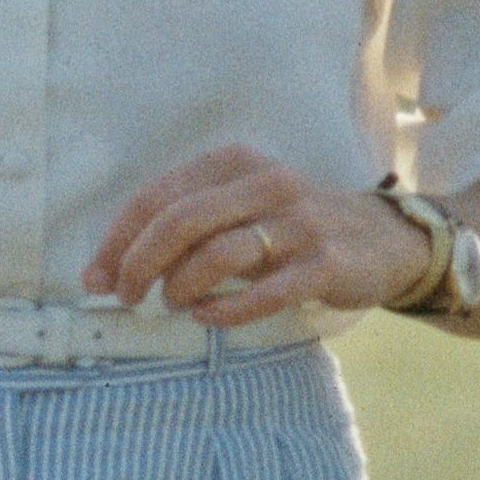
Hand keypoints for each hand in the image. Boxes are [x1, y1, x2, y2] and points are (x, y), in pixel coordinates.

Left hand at [85, 144, 435, 324]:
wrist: (382, 239)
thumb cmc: (289, 227)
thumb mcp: (239, 207)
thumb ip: (184, 227)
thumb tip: (110, 268)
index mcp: (235, 163)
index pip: (158, 196)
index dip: (119, 239)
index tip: (96, 278)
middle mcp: (267, 183)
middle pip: (182, 220)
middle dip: (140, 263)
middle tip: (125, 297)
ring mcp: (299, 222)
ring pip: (220, 252)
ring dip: (181, 284)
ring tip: (172, 303)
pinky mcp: (325, 262)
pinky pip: (266, 290)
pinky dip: (227, 308)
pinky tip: (207, 317)